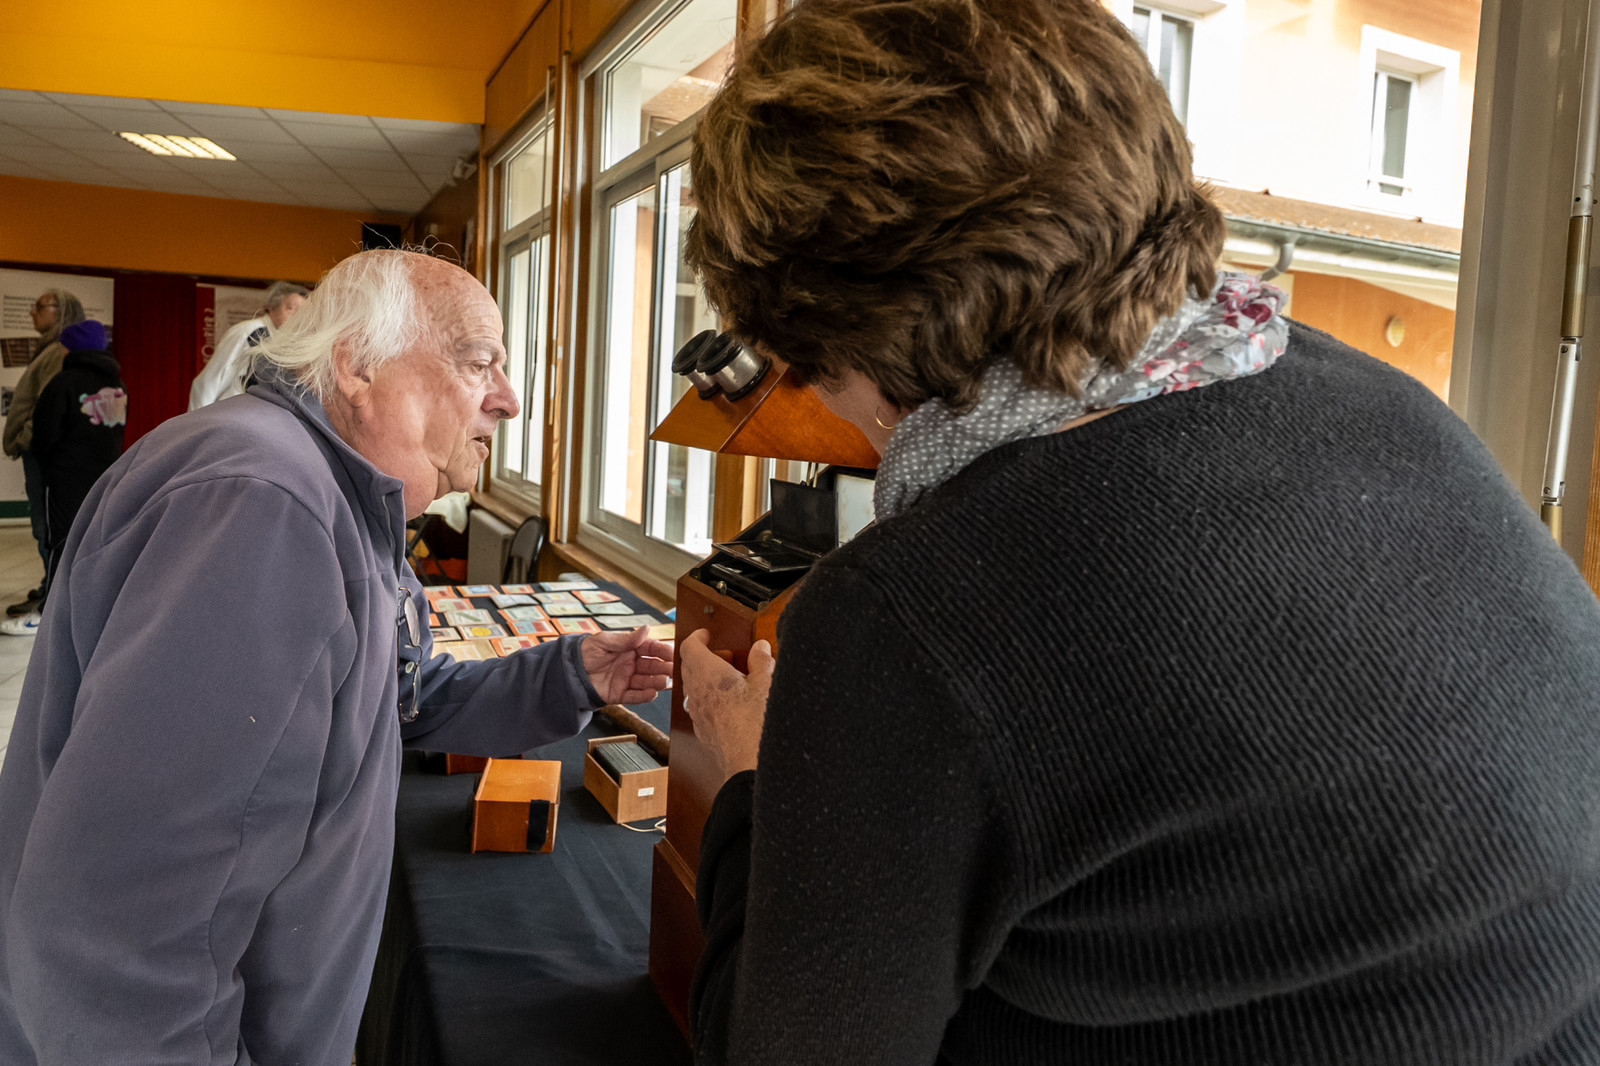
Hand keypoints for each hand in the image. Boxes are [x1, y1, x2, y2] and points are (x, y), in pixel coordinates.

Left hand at [580, 627, 673, 704]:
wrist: (567, 671)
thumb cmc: (585, 652)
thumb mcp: (604, 641)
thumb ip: (626, 639)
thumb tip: (646, 628)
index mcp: (630, 648)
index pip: (651, 648)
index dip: (662, 650)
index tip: (673, 653)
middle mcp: (631, 664)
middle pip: (653, 666)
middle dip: (665, 668)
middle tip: (673, 670)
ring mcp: (626, 680)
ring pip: (646, 682)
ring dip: (657, 682)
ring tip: (664, 682)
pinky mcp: (619, 695)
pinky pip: (634, 696)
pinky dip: (644, 696)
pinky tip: (652, 694)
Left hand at [679, 629, 774, 781]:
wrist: (749, 764)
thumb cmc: (755, 724)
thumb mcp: (766, 683)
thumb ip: (762, 661)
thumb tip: (761, 648)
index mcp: (708, 674)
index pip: (690, 647)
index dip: (697, 637)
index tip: (706, 634)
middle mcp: (696, 693)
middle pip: (689, 667)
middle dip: (705, 657)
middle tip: (726, 657)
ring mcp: (697, 714)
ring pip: (694, 688)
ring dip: (708, 679)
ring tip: (734, 681)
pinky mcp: (703, 731)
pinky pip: (700, 707)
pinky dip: (711, 699)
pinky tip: (733, 705)